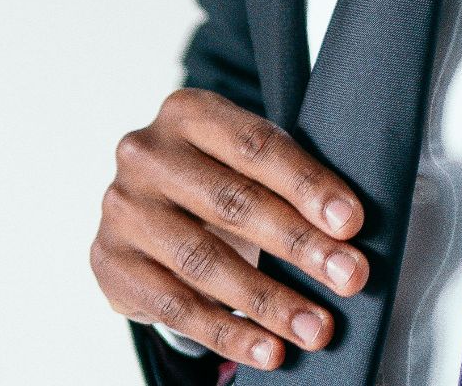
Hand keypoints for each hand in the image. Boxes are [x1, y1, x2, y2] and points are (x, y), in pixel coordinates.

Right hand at [91, 87, 368, 369]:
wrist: (148, 215)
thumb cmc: (221, 181)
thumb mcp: (251, 163)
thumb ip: (292, 182)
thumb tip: (348, 234)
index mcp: (189, 112)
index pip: (256, 145)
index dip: (307, 184)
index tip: (352, 223)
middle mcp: (146, 153)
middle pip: (233, 203)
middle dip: (300, 245)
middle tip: (350, 277)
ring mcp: (121, 209)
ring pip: (203, 261)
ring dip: (268, 301)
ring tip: (316, 327)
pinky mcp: (109, 263)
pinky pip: (175, 306)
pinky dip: (228, 332)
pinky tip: (268, 350)